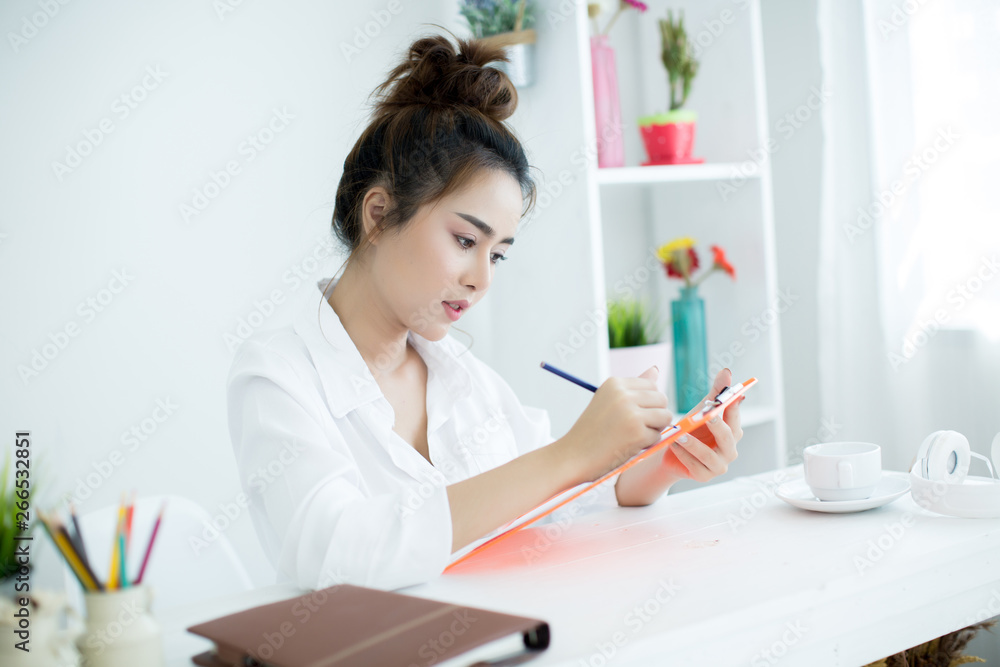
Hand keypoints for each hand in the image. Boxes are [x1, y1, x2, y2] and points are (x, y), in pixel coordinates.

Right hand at [562, 366, 672, 483]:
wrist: (573, 456)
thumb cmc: (592, 431)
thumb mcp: (609, 401)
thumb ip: (634, 387)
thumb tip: (656, 369)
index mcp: (615, 383)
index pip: (651, 385)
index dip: (647, 403)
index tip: (630, 414)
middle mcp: (623, 394)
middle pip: (661, 399)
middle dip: (654, 415)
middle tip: (633, 427)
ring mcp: (631, 413)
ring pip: (665, 416)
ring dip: (654, 429)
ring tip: (633, 435)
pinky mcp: (637, 432)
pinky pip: (658, 435)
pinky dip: (648, 444)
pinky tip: (629, 445)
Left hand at [659, 368, 744, 482]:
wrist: (670, 454)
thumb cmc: (690, 430)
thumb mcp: (701, 410)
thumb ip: (715, 393)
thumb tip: (727, 372)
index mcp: (732, 431)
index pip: (735, 416)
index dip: (732, 406)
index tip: (725, 396)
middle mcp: (730, 449)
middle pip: (728, 437)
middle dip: (717, 425)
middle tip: (706, 415)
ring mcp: (719, 465)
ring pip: (709, 455)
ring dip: (694, 444)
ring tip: (679, 433)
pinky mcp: (705, 476)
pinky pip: (695, 466)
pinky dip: (683, 455)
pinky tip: (672, 445)